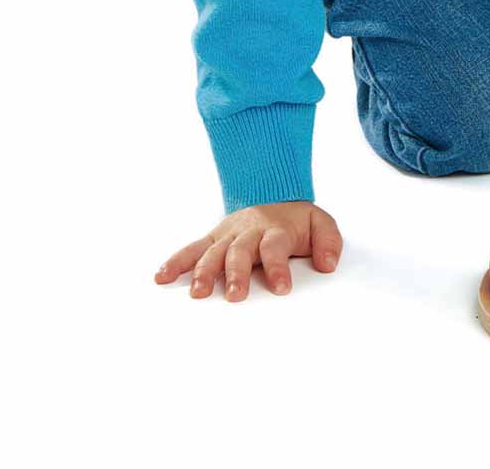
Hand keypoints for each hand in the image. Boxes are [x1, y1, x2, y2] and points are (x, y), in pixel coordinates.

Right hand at [153, 200, 341, 300]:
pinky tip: (161, 276)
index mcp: (276, 229)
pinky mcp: (213, 238)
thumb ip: (329, 242)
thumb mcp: (321, 223)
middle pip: (240, 251)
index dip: (278, 267)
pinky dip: (176, 261)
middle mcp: (249, 231)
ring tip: (198, 293)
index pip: (276, 247)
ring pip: (213, 252)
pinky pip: (192, 249)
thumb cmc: (296, 220)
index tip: (282, 288)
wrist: (275, 192)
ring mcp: (228, 234)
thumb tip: (328, 264)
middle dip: (237, 274)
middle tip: (235, 297)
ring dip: (204, 272)